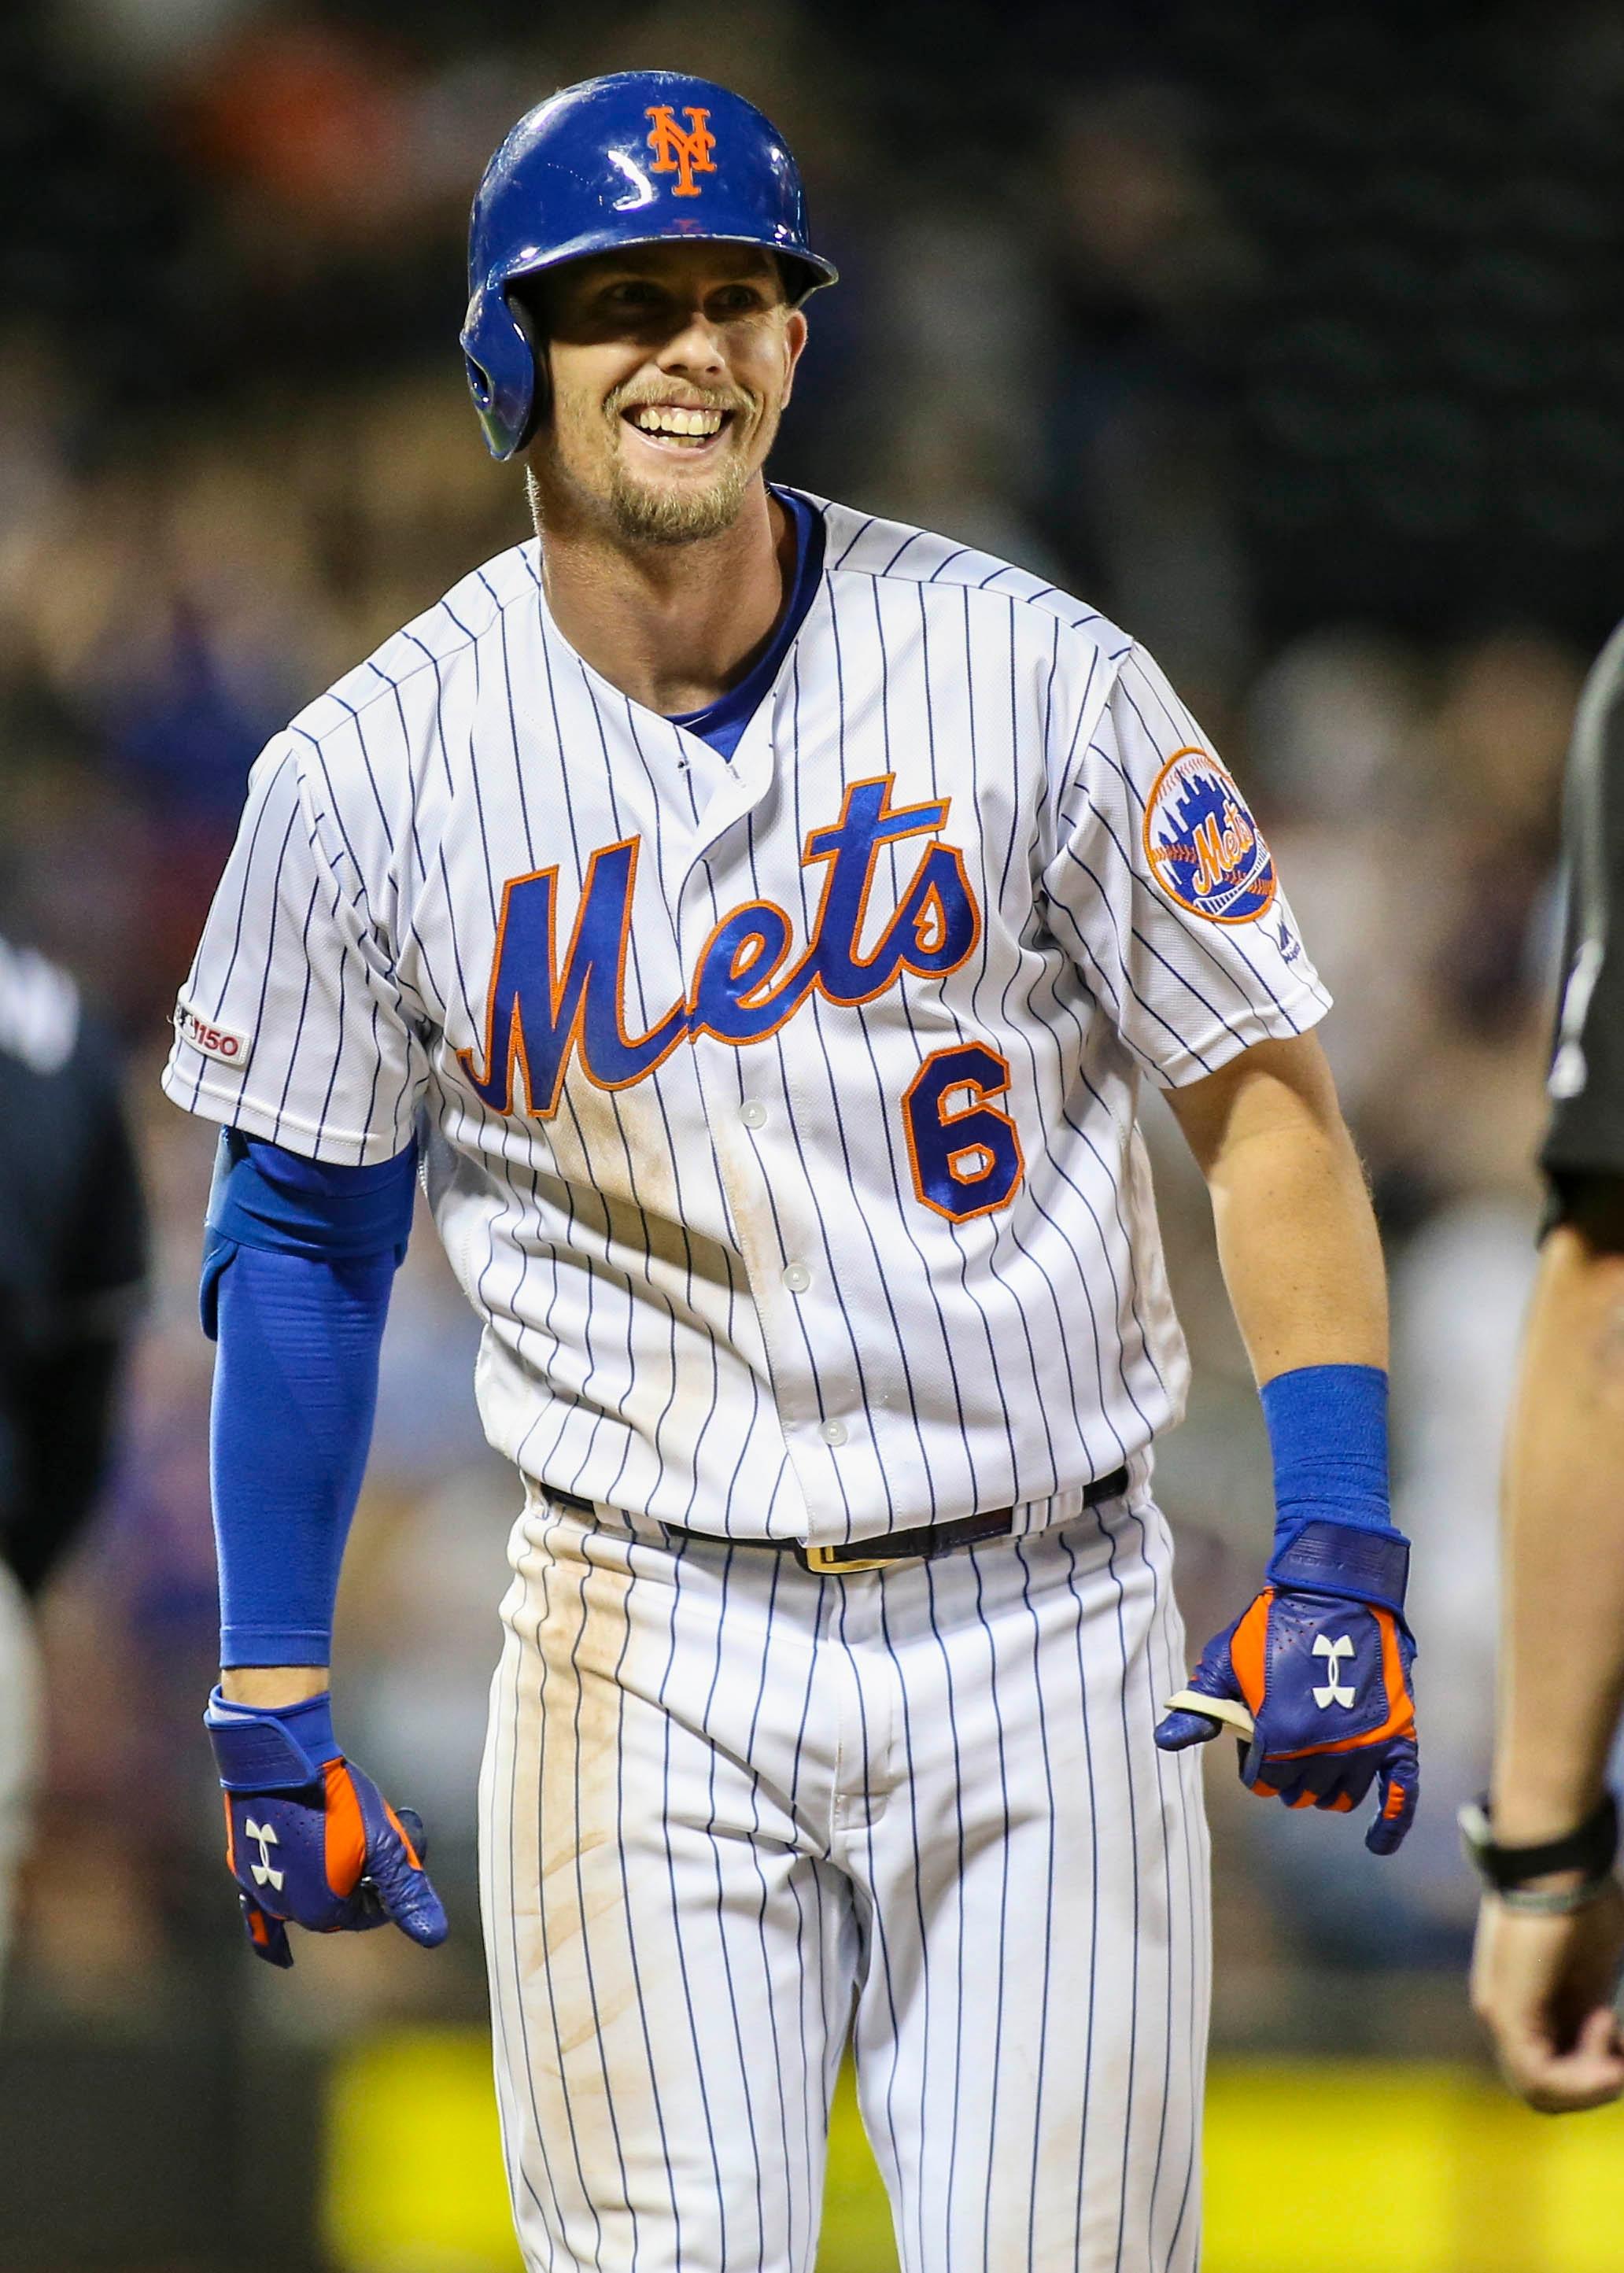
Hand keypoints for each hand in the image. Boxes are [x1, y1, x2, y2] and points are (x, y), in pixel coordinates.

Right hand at [206, 1687, 447, 1967]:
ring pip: (305, 1896)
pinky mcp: (244, 1868)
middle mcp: (291, 1909)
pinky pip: (257, 1911)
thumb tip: (434, 1935)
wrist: (281, 1761)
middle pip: (336, 1903)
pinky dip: (270, 1933)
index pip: (368, 1912)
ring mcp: (263, 1889)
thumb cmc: (336, 1798)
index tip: (391, 1855)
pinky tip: (281, 1957)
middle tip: (368, 1841)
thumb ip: (406, 1890)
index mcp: (326, 1909)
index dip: (384, 1886)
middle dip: (356, 1880)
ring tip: (338, 1841)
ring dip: (324, 1881)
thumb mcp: (383, 1842)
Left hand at [1154, 1573, 1417, 1853]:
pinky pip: (1400, 1795)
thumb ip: (1200, 1708)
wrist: (1337, 1591)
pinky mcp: (1398, 1736)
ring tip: (1313, 1767)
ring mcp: (1365, 1746)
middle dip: (1285, 1776)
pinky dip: (1390, 1824)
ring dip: (1322, 1790)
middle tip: (1283, 1745)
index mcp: (1281, 1736)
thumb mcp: (1228, 1661)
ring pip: (1339, 1796)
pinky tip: (1376, 1845)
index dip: (1255, 1765)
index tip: (1256, 1740)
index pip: (1263, 1783)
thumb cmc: (1274, 1624)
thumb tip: (1163, 1743)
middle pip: (1299, 1792)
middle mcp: (1325, 1750)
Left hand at [1471, 1884, 1623, 2111]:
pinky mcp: (1505, 2011)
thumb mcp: (1590, 1970)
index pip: (1551, 2071)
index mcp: (1523, 2004)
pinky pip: (1538, 2078)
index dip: (1594, 2072)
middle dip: (1595, 2083)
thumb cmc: (1580, 1898)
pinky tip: (1605, 2030)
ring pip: (1541, 2092)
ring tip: (1611, 2029)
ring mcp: (1499, 2014)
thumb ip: (1587, 2008)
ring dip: (1591, 2080)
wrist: (1557, 1859)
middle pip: (1546, 2091)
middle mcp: (1501, 2014)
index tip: (1621, 2039)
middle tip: (1621, 2043)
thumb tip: (1607, 2033)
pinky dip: (1581, 2077)